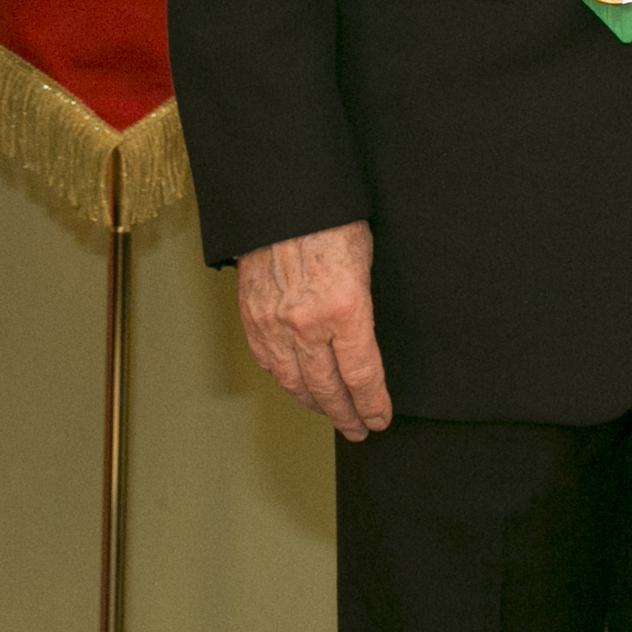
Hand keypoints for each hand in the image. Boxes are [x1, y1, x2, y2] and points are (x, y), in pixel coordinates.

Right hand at [235, 219, 392, 440]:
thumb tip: (366, 341)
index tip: (379, 419)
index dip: (371, 403)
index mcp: (345, 309)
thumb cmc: (332, 222)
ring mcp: (275, 323)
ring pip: (294, 381)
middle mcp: (307, 324)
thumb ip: (363, 307)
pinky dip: (285, 380)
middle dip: (346, 414)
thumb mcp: (366, 262)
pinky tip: (296, 387)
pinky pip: (269, 361)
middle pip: (328, 387)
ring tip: (332, 414)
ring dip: (315, 403)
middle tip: (359, 430)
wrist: (282, 201)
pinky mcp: (252, 317)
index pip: (361, 374)